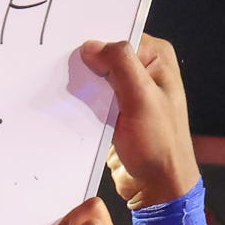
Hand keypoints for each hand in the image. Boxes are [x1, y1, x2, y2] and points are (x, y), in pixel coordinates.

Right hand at [81, 34, 198, 208]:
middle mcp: (145, 71)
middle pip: (106, 58)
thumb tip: (92, 45)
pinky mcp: (117, 113)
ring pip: (98, 80)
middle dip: (87, 67)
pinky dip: (83, 105)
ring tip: (66, 93)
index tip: (74, 54)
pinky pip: (95, 101)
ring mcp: (130, 93)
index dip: (97, 44)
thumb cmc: (158, 144)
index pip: (120, 38)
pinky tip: (71, 109)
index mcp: (157, 58)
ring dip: (83, 88)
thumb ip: (120, 65)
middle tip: (66, 75)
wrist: (157, 186)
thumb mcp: (141, 98)